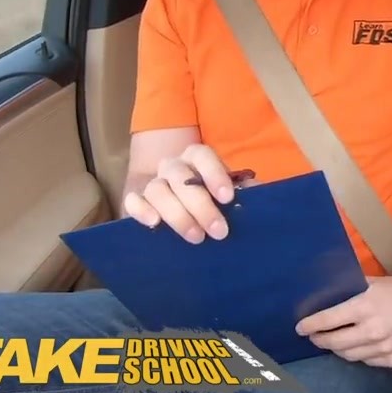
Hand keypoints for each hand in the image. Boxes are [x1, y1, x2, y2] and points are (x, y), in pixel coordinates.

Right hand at [122, 144, 246, 242]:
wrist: (188, 211)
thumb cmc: (216, 201)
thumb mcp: (233, 194)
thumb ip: (247, 192)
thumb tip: (259, 197)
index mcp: (197, 158)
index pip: (202, 155)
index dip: (214, 174)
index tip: (227, 198)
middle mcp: (173, 166)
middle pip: (180, 177)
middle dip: (201, 205)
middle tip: (219, 231)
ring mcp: (153, 182)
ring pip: (157, 190)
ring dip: (177, 215)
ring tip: (196, 237)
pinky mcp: (136, 200)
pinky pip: (132, 200)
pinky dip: (140, 210)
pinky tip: (154, 223)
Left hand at [295, 271, 391, 367]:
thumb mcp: (373, 282)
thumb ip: (350, 290)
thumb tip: (325, 295)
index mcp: (365, 306)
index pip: (328, 320)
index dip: (311, 325)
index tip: (300, 328)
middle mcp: (373, 330)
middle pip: (334, 342)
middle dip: (320, 340)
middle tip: (314, 337)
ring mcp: (384, 347)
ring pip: (349, 355)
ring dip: (338, 349)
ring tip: (334, 342)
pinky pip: (368, 361)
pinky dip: (360, 354)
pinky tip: (359, 346)